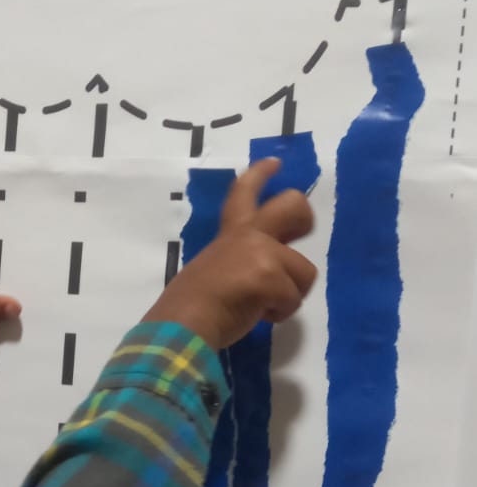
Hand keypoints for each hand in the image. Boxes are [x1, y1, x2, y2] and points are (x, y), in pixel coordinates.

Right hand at [144, 158, 315, 350]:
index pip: (243, 193)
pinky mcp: (271, 276)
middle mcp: (248, 235)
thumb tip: (255, 286)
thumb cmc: (189, 305)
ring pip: (304, 270)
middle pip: (292, 206)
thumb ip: (235, 265)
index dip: (261, 174)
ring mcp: (262, 253)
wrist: (183, 323)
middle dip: (303, 216)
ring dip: (289, 294)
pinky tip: (259, 317)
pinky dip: (280, 314)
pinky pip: (294, 298)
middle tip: (298, 234)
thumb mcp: (211, 271)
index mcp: (230, 234)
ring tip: (263, 307)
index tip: (275, 163)